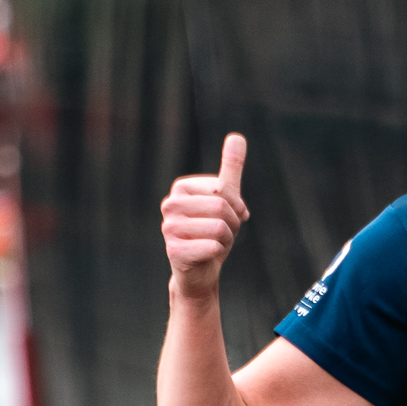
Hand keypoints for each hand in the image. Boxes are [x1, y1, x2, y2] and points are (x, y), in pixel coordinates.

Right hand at [161, 132, 249, 296]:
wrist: (200, 269)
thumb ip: (230, 167)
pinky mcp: (174, 251)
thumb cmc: (212, 230)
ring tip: (215, 243)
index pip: (223, 189)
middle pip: (222, 207)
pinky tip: (208, 256)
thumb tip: (237, 136)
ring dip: (227, 240)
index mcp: (181, 188)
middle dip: (233, 224)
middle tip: (224, 233)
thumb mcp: (225, 197)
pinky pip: (213, 247)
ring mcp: (169, 228)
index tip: (230, 216)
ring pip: (219, 228)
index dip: (236, 205)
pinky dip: (218, 254)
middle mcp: (170, 205)